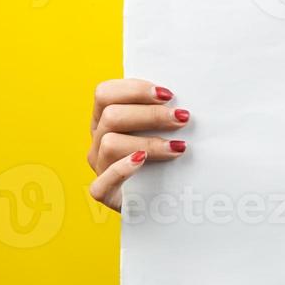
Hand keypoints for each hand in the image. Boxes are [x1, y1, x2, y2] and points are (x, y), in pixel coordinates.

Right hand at [86, 78, 189, 210]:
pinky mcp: (104, 193)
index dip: (134, 90)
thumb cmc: (169, 154)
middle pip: (111, 116)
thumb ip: (165, 110)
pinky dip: (122, 169)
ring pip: (109, 143)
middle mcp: (99, 139)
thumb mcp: (165, 128)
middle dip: (151, 114)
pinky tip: (143, 161)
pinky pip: (102, 182)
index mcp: (106, 118)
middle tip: (182, 118)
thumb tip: (185, 99)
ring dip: (148, 142)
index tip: (168, 94)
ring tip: (179, 146)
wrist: (168, 195)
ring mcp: (99, 166)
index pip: (105, 93)